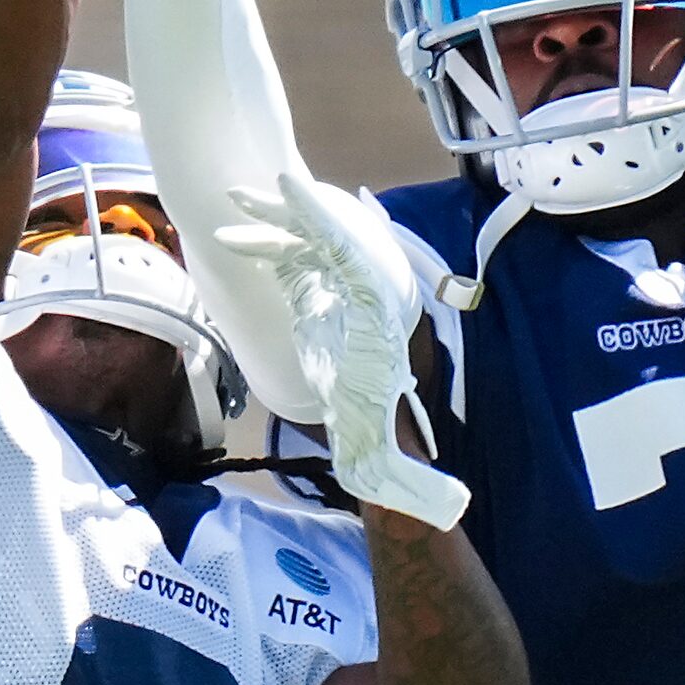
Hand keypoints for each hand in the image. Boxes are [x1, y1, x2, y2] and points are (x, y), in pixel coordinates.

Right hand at [217, 173, 470, 530]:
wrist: (373, 433)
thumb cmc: (375, 436)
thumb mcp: (388, 458)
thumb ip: (408, 482)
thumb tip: (452, 503)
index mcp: (379, 313)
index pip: (354, 256)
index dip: (327, 222)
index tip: (301, 196)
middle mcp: (363, 289)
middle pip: (334, 234)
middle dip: (302, 206)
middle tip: (271, 181)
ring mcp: (337, 287)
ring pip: (308, 239)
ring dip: (274, 219)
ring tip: (237, 195)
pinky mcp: (314, 293)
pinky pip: (291, 256)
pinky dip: (264, 243)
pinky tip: (232, 235)